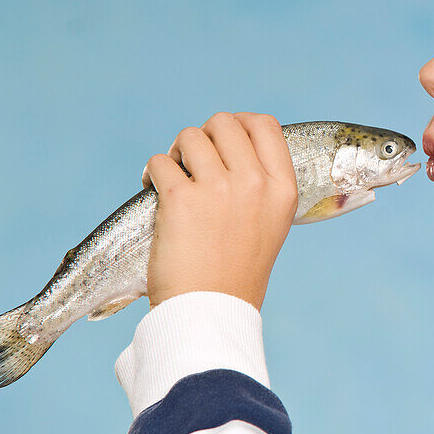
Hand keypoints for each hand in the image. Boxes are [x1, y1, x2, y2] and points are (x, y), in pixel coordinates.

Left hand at [141, 112, 298, 310]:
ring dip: (176, 152)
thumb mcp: (270, 222)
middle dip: (204, 136)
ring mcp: (219, 189)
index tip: (223, 138)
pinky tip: (154, 192)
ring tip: (173, 176)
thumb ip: (261, 184)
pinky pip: (160, 162)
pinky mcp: (182, 199)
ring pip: (190, 136)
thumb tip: (232, 146)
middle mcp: (255, 183)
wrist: (211, 310)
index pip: (265, 125)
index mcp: (282, 188)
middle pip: (225, 123)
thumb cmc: (237, 271)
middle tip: (192, 161)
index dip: (240, 123)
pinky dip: (152, 173)